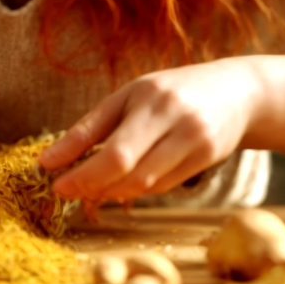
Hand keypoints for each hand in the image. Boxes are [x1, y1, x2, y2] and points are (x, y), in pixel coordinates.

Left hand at [38, 58, 269, 202]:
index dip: (83, 174)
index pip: (114, 150)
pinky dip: (137, 189)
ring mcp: (195, 141)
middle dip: (94, 186)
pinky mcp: (207, 159)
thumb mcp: (128, 97)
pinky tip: (122, 185)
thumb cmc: (171, 91)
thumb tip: (48, 161)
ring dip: (113, 192)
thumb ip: (90, 129)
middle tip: (70, 191)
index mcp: (150, 99)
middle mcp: (176, 120)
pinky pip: (164, 186)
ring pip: (147, 184)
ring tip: (92, 188)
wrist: (236, 92)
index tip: (56, 185)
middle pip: (130, 170)